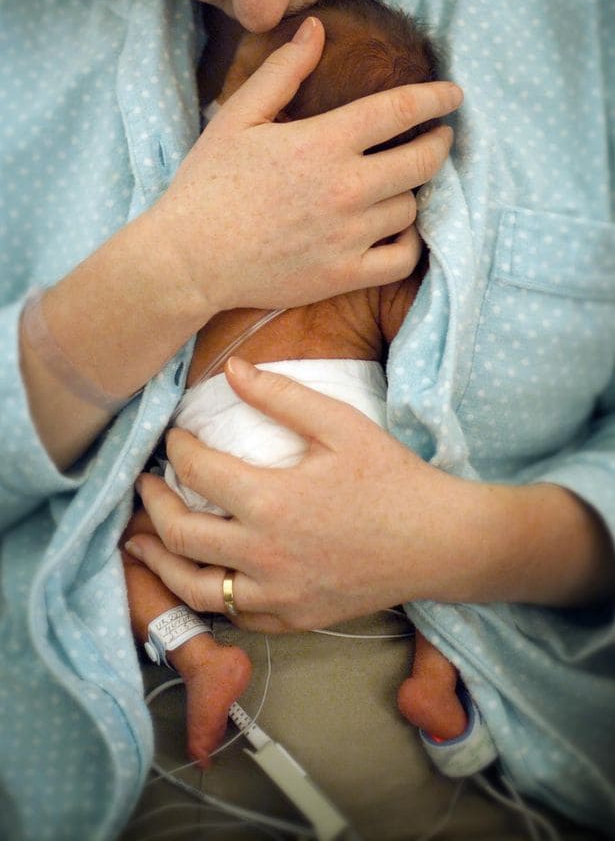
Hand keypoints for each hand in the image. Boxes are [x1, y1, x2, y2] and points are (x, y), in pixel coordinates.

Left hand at [126, 358, 472, 631]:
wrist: (438, 543)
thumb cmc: (392, 478)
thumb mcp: (341, 424)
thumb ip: (282, 396)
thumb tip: (232, 369)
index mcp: (272, 501)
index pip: (197, 473)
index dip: (176, 450)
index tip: (174, 439)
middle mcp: (265, 555)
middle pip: (180, 537)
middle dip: (152, 506)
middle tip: (146, 486)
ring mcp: (278, 594)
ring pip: (195, 588)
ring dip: (161, 563)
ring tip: (142, 544)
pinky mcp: (294, 618)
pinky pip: (234, 615)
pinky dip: (208, 596)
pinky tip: (202, 576)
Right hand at [151, 16, 461, 313]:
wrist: (189, 259)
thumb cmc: (208, 184)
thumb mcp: (238, 117)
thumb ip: (283, 72)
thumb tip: (317, 29)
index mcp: (322, 142)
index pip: (400, 110)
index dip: (436, 98)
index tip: (454, 95)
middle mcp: (345, 188)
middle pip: (422, 161)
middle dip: (439, 143)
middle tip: (439, 138)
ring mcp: (349, 235)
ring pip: (411, 207)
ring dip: (413, 191)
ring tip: (403, 183)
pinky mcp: (344, 275)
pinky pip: (403, 258)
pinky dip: (409, 242)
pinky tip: (397, 229)